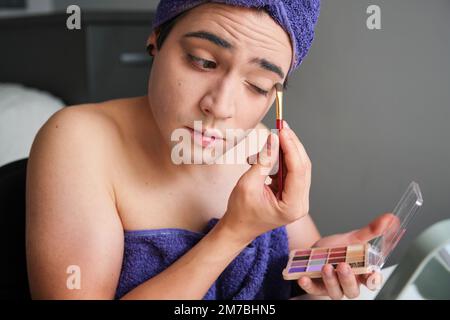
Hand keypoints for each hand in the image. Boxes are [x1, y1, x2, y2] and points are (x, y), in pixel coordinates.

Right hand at [220, 121, 311, 244]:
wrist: (238, 227)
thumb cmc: (240, 211)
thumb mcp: (248, 184)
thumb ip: (263, 162)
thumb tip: (273, 140)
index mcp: (292, 206)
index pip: (298, 171)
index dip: (291, 148)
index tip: (282, 131)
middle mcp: (300, 204)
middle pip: (302, 167)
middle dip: (292, 145)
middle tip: (282, 127)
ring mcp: (298, 199)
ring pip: (299, 167)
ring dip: (287, 150)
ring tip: (276, 135)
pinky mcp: (292, 194)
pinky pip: (292, 171)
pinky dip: (283, 158)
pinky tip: (272, 150)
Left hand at [297, 213, 396, 298]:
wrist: (315, 251)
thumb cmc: (337, 249)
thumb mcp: (353, 238)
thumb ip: (372, 231)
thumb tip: (390, 218)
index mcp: (361, 273)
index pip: (371, 281)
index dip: (373, 280)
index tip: (372, 274)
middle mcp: (348, 283)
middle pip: (352, 290)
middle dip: (348, 279)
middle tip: (343, 266)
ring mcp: (332, 286)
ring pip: (335, 292)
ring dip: (331, 281)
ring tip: (326, 266)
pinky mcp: (315, 286)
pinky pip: (313, 289)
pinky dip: (309, 285)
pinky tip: (304, 278)